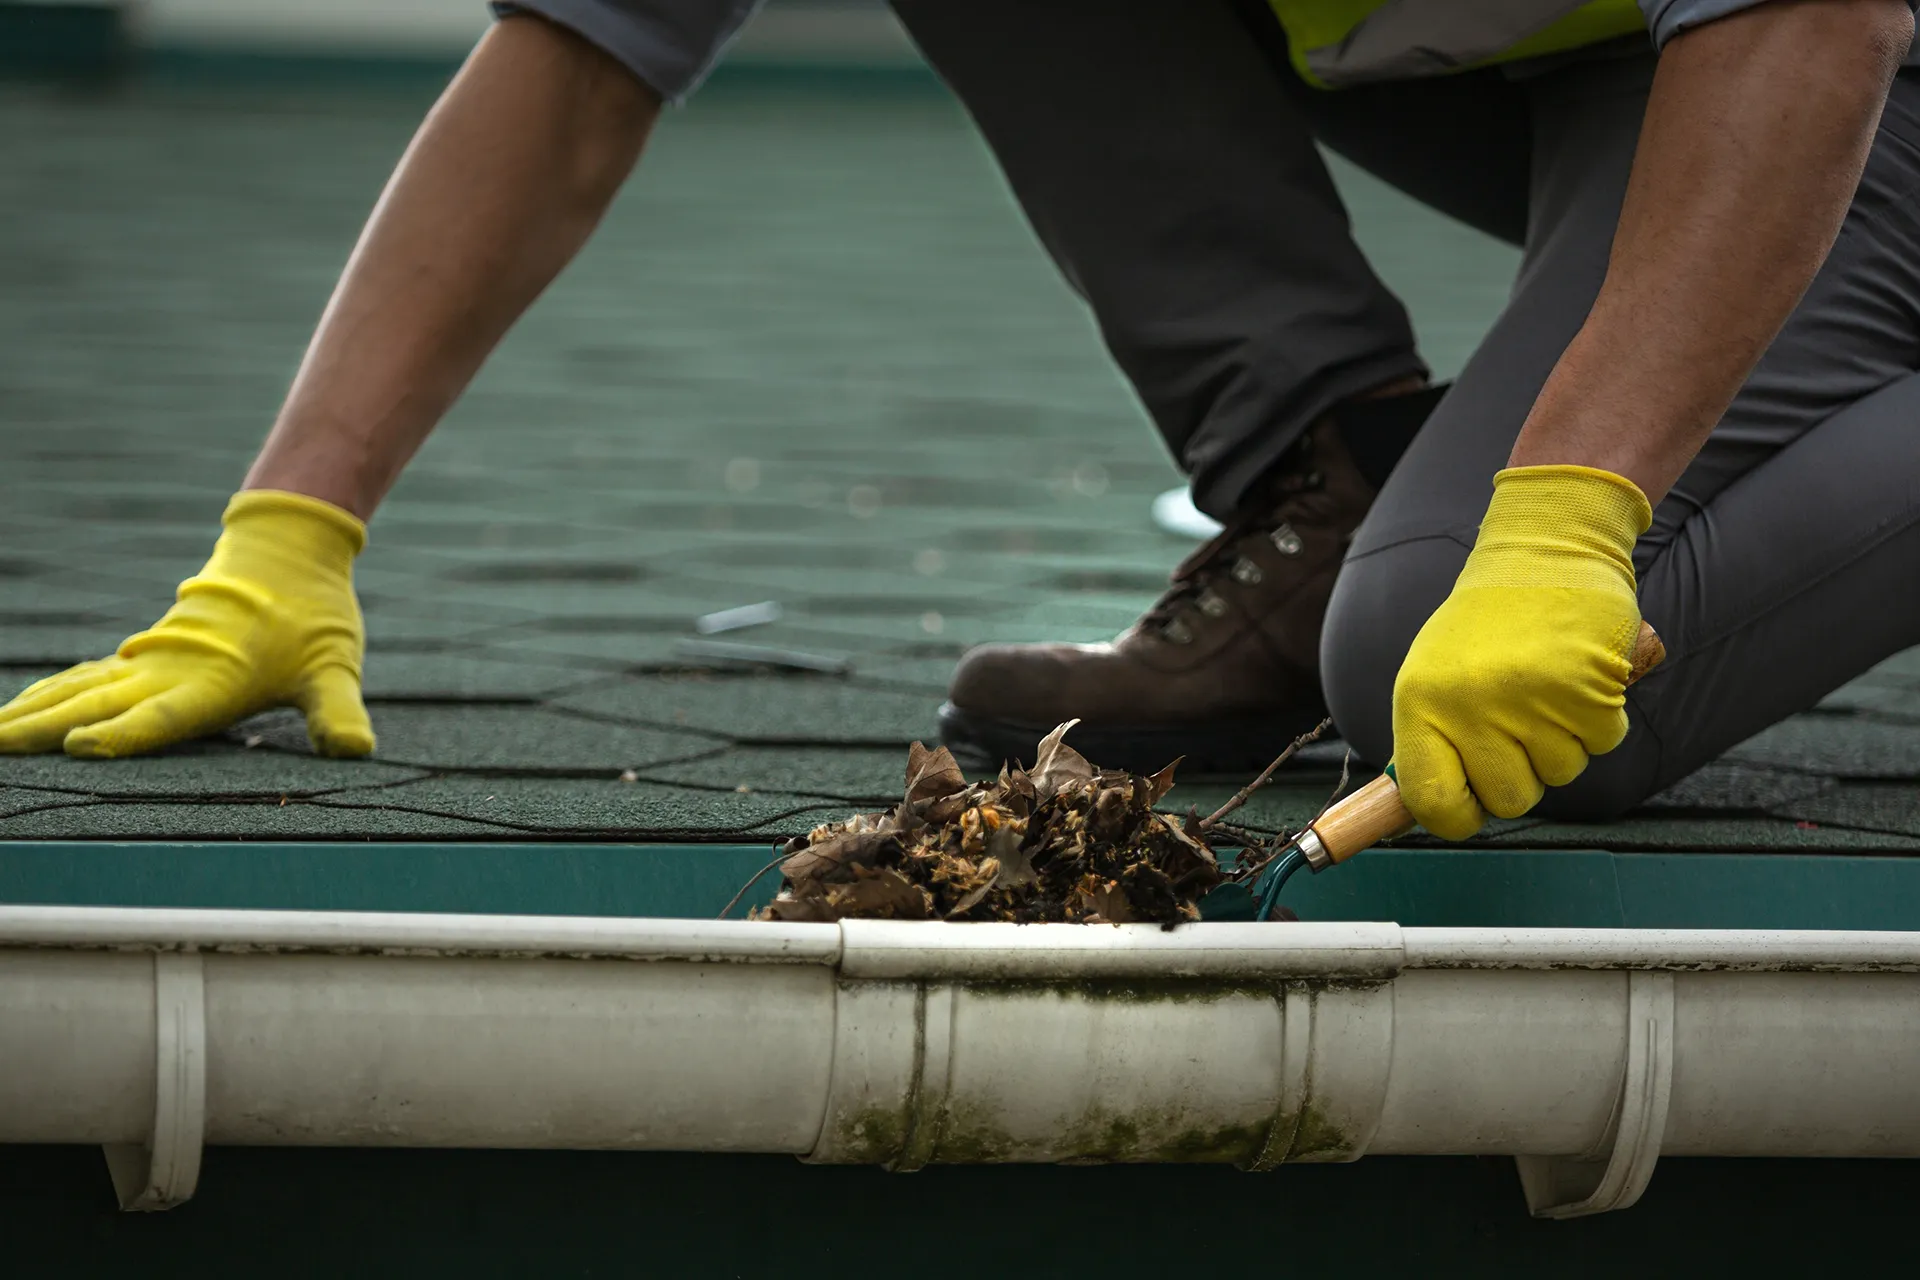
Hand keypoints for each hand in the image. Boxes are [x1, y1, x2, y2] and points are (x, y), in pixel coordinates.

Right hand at [0, 491, 374, 757]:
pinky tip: (20, 712)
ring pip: (83, 690)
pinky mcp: (145, 656)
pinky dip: (51, 693)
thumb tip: (357, 748)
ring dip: (35, 713)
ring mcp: (153, 661)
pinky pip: (88, 677)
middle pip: (101, 705)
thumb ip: (339, 710)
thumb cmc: (315, 616)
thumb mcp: (335, 666)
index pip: (165, 715)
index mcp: (215, 680)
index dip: (126, 734)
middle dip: (47, 730)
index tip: (81, 747)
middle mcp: (173, 671)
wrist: (287, 553)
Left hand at [1390, 465, 1650, 839]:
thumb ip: (1430, 743)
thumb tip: (1421, 813)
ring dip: (1562, 742)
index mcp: (1420, 703)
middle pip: (1508, 800)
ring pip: (1561, 774)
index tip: (1470, 806)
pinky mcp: (1588, 689)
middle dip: (1521, 774)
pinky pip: (1602, 743)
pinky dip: (1598, 719)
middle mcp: (1469, 705)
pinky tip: (1579, 677)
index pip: (1431, 801)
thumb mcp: (1432, 678)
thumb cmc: (1487, 626)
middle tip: (1519, 723)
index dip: (1456, 816)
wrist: (1544, 550)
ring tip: (1545, 687)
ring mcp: (1529, 699)